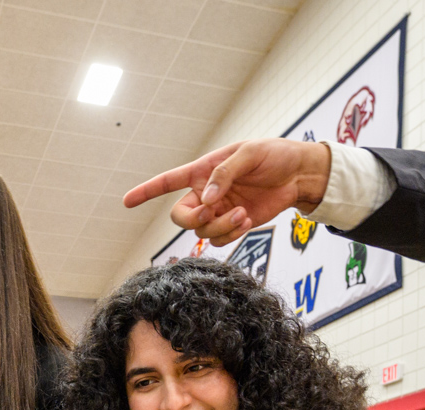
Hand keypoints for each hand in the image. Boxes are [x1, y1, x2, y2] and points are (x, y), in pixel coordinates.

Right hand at [122, 138, 333, 246]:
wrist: (298, 175)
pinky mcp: (233, 226)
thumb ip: (225, 174)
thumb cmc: (273, 155)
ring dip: (220, 227)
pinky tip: (247, 220)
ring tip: (243, 214)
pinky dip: (231, 235)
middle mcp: (206, 193)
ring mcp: (219, 212)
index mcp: (203, 171)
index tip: (126, 201)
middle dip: (192, 220)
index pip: (167, 182)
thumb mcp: (249, 154)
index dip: (146, 191)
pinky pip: (219, 240)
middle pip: (180, 217)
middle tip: (211, 214)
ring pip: (202, 232)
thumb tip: (207, 199)